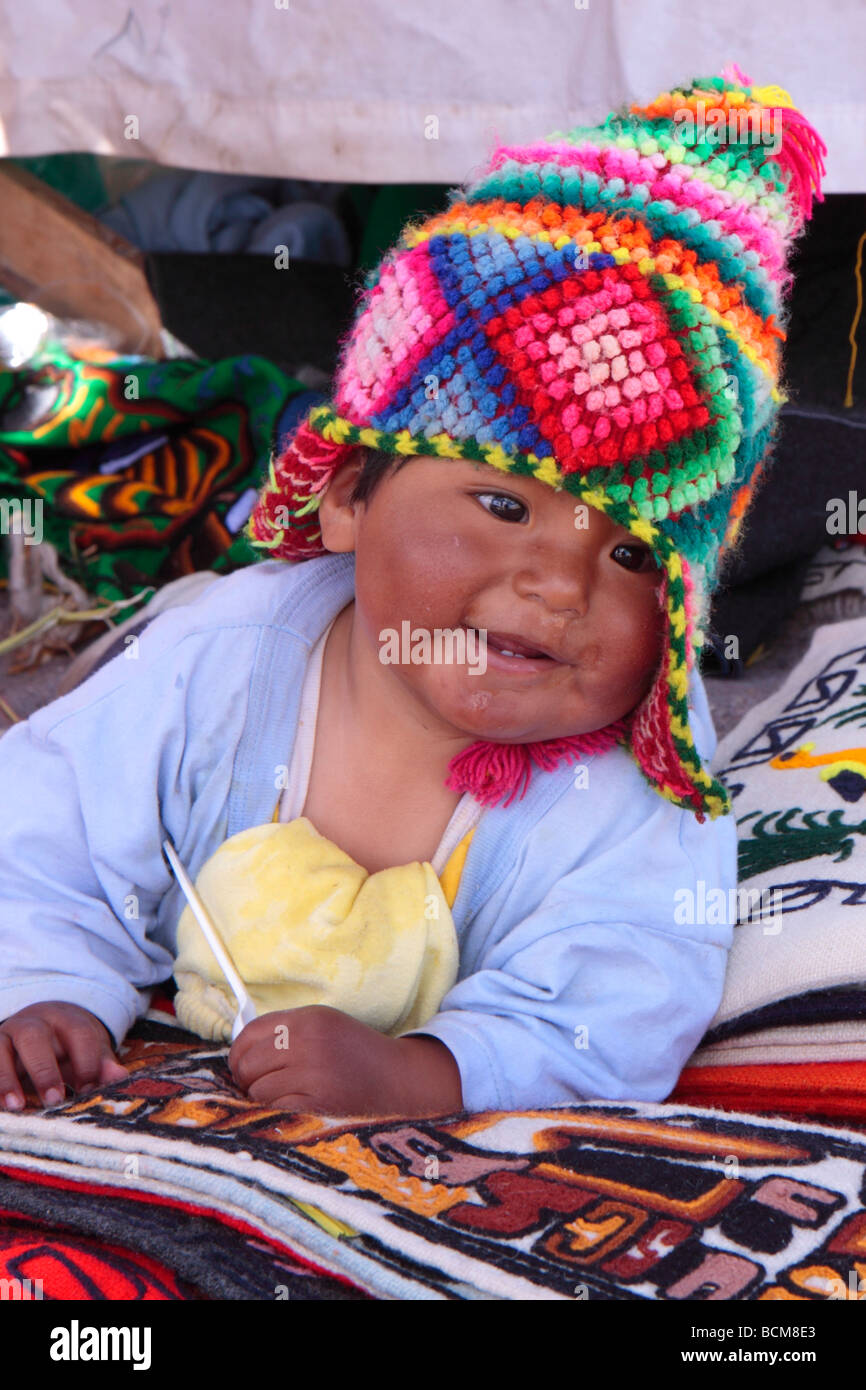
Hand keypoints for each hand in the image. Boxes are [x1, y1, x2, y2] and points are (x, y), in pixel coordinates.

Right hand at [0, 1002, 128, 1110]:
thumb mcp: (89, 1052)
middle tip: (54, 1099)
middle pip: (34, 1036)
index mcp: (66, 1019)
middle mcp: (34, 1021)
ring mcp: (8, 1033)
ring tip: (17, 1106)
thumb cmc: (69, 1046)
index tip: (88, 1088)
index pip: (78, 1032)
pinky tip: (1, 1106)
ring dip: (7, 1078)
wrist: (42, 1025)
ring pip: (2, 1046)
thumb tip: (120, 1077)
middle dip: (44, 1069)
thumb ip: (102, 1064)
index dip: (86, 1060)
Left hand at [229, 1005, 462, 1117]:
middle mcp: (311, 1041)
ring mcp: (315, 1072)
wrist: (401, 1080)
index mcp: (310, 1018)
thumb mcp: (326, 1027)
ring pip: (258, 1089)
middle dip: (245, 1079)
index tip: (240, 1066)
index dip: (238, 1052)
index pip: (252, 1032)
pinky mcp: (320, 1102)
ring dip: (261, 1099)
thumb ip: (288, 1031)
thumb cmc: (358, 1055)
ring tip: (279, 1098)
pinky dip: (276, 1112)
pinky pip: (275, 1108)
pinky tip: (291, 1108)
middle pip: (249, 1061)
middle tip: (254, 1087)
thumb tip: (241, 1050)